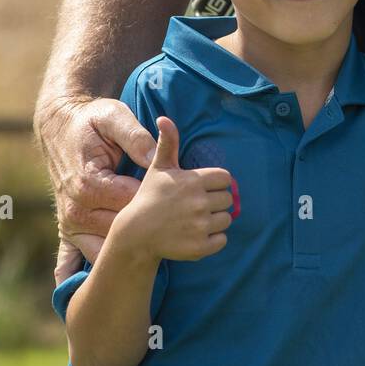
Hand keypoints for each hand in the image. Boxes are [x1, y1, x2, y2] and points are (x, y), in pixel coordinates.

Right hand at [34, 95, 157, 282]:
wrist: (59, 126)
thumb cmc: (90, 122)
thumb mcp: (113, 118)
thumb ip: (135, 136)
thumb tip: (156, 157)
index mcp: (91, 183)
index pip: (132, 203)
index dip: (156, 205)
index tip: (178, 203)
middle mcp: (77, 207)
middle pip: (119, 230)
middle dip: (148, 231)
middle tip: (175, 231)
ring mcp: (70, 221)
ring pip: (101, 248)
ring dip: (122, 257)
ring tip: (149, 260)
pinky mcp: (66, 226)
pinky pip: (68, 256)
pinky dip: (72, 272)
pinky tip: (74, 289)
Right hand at [113, 116, 235, 261]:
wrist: (136, 233)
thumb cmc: (149, 197)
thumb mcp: (159, 168)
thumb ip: (168, 143)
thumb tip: (164, 118)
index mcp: (194, 181)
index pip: (225, 179)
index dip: (215, 183)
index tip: (200, 189)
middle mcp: (199, 202)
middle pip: (228, 200)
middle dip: (215, 202)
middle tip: (195, 206)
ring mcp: (200, 225)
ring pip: (226, 220)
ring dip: (215, 221)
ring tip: (195, 220)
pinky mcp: (201, 246)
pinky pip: (222, 240)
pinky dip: (213, 240)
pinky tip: (195, 235)